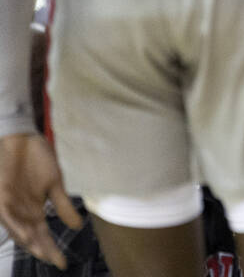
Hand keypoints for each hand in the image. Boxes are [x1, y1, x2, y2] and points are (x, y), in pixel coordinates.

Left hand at [0, 134, 83, 269]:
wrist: (22, 138)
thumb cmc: (37, 159)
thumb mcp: (55, 183)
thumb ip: (63, 205)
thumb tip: (78, 225)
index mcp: (34, 209)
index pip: (43, 234)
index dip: (52, 249)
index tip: (63, 262)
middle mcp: (21, 211)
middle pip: (30, 236)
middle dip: (41, 249)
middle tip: (53, 260)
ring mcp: (11, 203)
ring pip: (17, 229)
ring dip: (28, 241)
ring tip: (41, 253)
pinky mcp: (2, 194)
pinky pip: (6, 214)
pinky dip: (16, 225)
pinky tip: (26, 233)